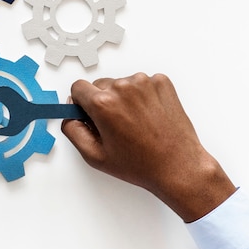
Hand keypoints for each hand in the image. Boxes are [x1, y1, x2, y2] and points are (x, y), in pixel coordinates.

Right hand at [62, 72, 235, 221]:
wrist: (180, 166)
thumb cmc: (141, 164)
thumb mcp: (94, 156)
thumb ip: (72, 130)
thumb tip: (69, 114)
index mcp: (103, 103)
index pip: (78, 87)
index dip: (81, 102)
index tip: (89, 113)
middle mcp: (122, 87)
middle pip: (99, 85)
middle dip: (103, 101)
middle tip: (115, 125)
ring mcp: (144, 82)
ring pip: (121, 84)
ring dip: (124, 98)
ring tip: (136, 123)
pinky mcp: (162, 83)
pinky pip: (142, 83)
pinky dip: (143, 96)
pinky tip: (149, 115)